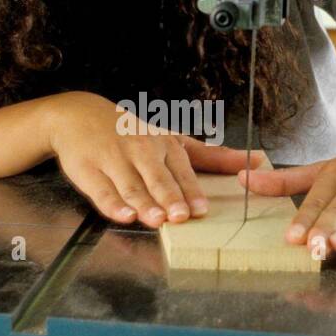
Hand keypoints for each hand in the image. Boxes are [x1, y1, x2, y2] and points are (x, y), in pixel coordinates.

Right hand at [45, 91, 264, 226]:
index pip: (181, 169)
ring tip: (156, 219)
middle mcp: (140, 150)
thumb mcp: (172, 139)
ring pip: (131, 186)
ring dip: (144, 203)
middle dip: (169, 196)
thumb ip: (212, 156)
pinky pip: (101, 191)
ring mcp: (113, 160)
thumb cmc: (132, 133)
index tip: (201, 209)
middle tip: (180, 216)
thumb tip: (256, 160)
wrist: (79, 116)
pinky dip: (112, 204)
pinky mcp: (88, 171)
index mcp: (163, 144)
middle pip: (156, 178)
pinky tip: (124, 215)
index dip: (190, 190)